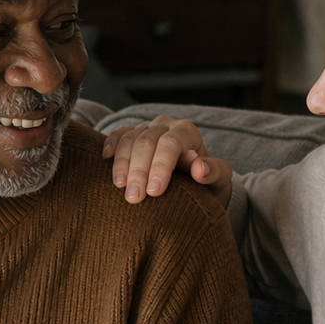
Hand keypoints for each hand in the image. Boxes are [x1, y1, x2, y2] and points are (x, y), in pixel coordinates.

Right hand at [103, 115, 232, 208]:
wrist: (195, 182)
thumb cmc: (207, 181)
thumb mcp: (219, 179)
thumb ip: (215, 172)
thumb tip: (199, 169)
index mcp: (187, 132)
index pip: (171, 144)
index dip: (160, 166)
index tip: (154, 192)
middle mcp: (166, 125)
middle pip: (147, 142)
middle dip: (139, 171)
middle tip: (134, 198)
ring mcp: (147, 128)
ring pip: (129, 139)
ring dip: (122, 164)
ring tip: (120, 188)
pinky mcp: (132, 135)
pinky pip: (118, 135)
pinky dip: (110, 145)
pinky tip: (105, 159)